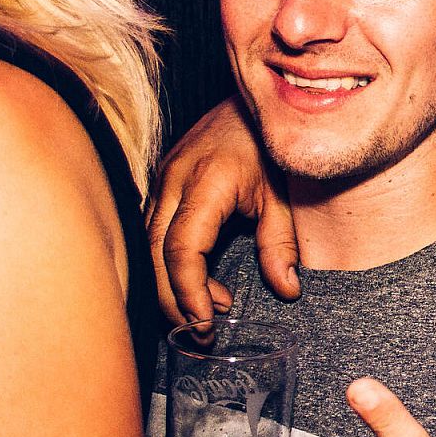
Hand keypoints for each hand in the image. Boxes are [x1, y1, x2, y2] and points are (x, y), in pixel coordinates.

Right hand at [145, 98, 298, 323]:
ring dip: (170, 284)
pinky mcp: (161, 182)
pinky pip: (152, 230)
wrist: (251, 102)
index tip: (207, 323)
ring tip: (205, 312)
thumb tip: (286, 289)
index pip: (183, 248)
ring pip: (149, 244)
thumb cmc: (269, 146)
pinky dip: (168, 263)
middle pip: (156, 252)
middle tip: (201, 334)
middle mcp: (174, 180)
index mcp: (206, 182)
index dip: (189, 291)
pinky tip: (197, 281)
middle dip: (174, 300)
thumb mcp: (283, 194)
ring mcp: (162, 179)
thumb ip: (281, 242)